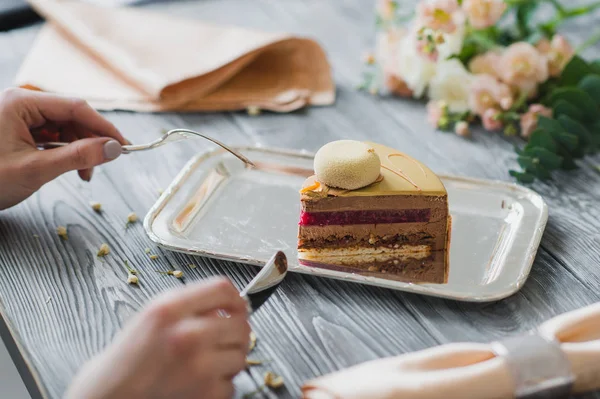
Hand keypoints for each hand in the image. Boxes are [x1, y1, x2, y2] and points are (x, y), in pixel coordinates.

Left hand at [0, 88, 127, 209]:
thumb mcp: (36, 169)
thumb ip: (78, 156)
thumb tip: (113, 149)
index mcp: (20, 102)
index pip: (76, 107)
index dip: (104, 128)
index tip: (124, 146)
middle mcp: (20, 103)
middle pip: (71, 116)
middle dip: (90, 141)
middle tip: (105, 163)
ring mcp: (18, 115)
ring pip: (64, 127)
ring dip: (80, 149)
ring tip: (84, 173)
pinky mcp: (18, 129)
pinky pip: (52, 135)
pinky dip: (66, 152)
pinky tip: (71, 168)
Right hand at [66, 278, 250, 398]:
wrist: (110, 395)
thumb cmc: (129, 358)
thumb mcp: (152, 315)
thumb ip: (189, 304)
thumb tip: (228, 304)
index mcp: (170, 309)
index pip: (223, 289)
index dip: (235, 299)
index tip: (236, 308)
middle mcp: (186, 335)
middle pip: (240, 324)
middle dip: (236, 333)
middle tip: (224, 340)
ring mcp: (199, 366)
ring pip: (241, 355)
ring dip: (229, 360)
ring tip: (206, 364)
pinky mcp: (206, 393)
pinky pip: (231, 384)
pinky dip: (219, 386)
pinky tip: (199, 383)